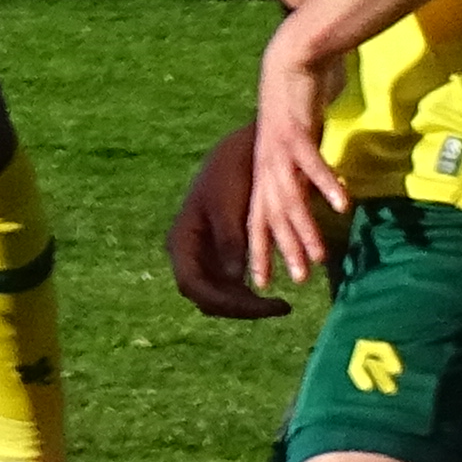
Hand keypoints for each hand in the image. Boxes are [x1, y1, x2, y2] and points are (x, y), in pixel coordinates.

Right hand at [164, 121, 286, 318]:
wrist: (241, 154)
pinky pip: (230, 287)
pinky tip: (274, 296)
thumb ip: (230, 241)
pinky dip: (250, 295)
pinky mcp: (220, 256)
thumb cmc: (232, 174)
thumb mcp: (229, 206)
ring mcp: (203, 256)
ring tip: (280, 305)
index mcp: (181, 238)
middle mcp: (188, 253)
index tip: (259, 303)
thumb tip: (234, 279)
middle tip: (279, 307)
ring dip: (246, 305)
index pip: (192, 284)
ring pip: (218, 296)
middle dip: (239, 307)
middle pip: (205, 296)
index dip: (222, 300)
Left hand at [246, 34, 346, 290]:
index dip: (259, 251)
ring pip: (289, 197)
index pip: (257, 219)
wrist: (291, 60)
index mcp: (264, 171)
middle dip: (283, 250)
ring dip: (304, 228)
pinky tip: (341, 205)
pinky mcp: (296, 130)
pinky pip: (311, 163)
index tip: (262, 283)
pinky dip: (326, 184)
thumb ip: (304, 175)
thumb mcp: (299, 147)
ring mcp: (278, 149)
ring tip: (318, 256)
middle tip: (298, 281)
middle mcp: (266, 165)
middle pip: (271, 216)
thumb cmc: (298, 105)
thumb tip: (320, 203)